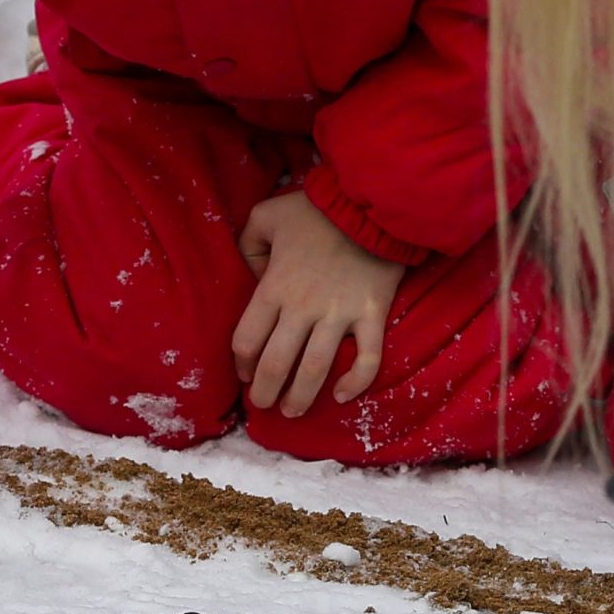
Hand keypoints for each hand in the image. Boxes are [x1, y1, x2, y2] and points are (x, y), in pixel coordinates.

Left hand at [230, 191, 404, 418]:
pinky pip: (368, 358)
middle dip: (265, 392)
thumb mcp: (266, 216)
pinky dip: (355, 382)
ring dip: (301, 397)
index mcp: (274, 287)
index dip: (242, 363)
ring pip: (315, 369)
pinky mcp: (372, 314)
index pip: (247, 340)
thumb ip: (248, 244)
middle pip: (276, 364)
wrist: (369, 202)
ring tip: (292, 412)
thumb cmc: (315, 209)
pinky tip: (341, 396)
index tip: (245, 373)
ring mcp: (339, 314)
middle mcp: (303, 307)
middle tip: (263, 405)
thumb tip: (252, 274)